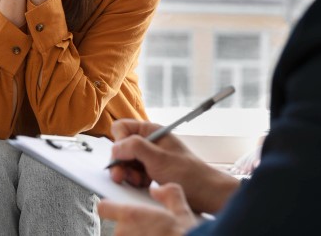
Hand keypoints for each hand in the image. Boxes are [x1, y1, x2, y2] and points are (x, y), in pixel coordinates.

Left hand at [97, 184, 197, 235]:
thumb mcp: (182, 211)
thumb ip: (169, 195)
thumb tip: (159, 190)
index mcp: (131, 216)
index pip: (104, 207)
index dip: (110, 208)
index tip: (116, 211)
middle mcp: (123, 233)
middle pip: (118, 229)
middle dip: (131, 232)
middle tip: (150, 233)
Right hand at [109, 119, 239, 214]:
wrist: (205, 193)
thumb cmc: (189, 173)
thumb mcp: (159, 158)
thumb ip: (135, 148)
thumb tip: (115, 146)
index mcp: (151, 131)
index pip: (122, 128)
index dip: (119, 142)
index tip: (122, 156)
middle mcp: (149, 142)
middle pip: (121, 147)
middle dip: (121, 162)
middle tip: (122, 176)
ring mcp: (149, 157)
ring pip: (126, 162)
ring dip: (128, 173)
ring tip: (138, 182)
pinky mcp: (151, 170)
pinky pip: (133, 173)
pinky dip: (135, 180)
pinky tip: (143, 185)